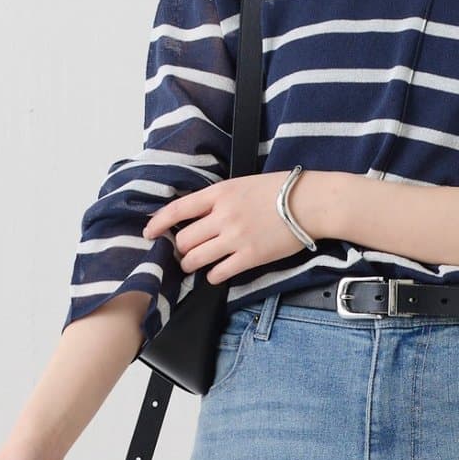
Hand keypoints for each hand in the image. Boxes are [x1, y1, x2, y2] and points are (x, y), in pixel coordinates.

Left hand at [142, 170, 315, 282]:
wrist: (310, 202)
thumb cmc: (281, 190)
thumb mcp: (243, 183)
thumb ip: (219, 198)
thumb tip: (201, 213)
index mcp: (219, 193)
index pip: (177, 209)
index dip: (158, 223)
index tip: (149, 233)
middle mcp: (222, 216)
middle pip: (183, 238)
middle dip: (179, 249)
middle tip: (183, 253)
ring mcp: (235, 238)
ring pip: (195, 258)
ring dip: (191, 265)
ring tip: (195, 265)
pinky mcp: (250, 257)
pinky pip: (219, 272)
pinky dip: (212, 276)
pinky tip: (216, 273)